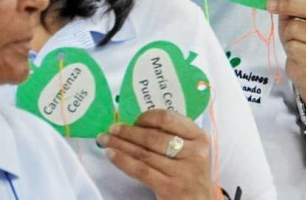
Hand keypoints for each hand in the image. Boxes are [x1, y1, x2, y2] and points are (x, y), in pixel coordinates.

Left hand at [98, 109, 213, 199]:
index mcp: (199, 137)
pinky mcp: (169, 187)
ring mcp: (182, 171)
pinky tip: (111, 154)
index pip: (169, 119)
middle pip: (153, 137)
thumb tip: (138, 125)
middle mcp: (193, 152)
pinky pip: (141, 170)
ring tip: (105, 139)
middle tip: (112, 128)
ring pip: (144, 153)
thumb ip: (174, 136)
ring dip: (120, 144)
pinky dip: (123, 161)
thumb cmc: (191, 173)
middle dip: (128, 131)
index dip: (147, 117)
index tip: (134, 119)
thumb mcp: (192, 150)